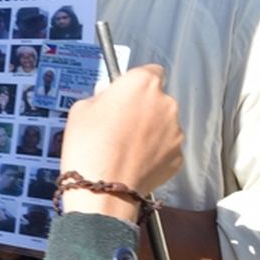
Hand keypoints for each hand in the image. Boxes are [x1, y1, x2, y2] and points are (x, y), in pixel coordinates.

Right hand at [59, 65, 182, 218]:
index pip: (149, 71)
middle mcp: (165, 103)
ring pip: (163, 124)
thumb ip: (101, 96)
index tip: (124, 93)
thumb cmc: (89, 146)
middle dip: (143, 108)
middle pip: (157, 99)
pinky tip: (134, 161)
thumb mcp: (81, 109)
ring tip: (125, 146)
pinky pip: (166, 148)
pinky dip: (154, 152)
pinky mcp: (178, 156)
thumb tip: (108, 98)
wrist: (103, 188)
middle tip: (119, 123)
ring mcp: (175, 131)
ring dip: (150, 130)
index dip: (135, 83)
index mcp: (142, 83)